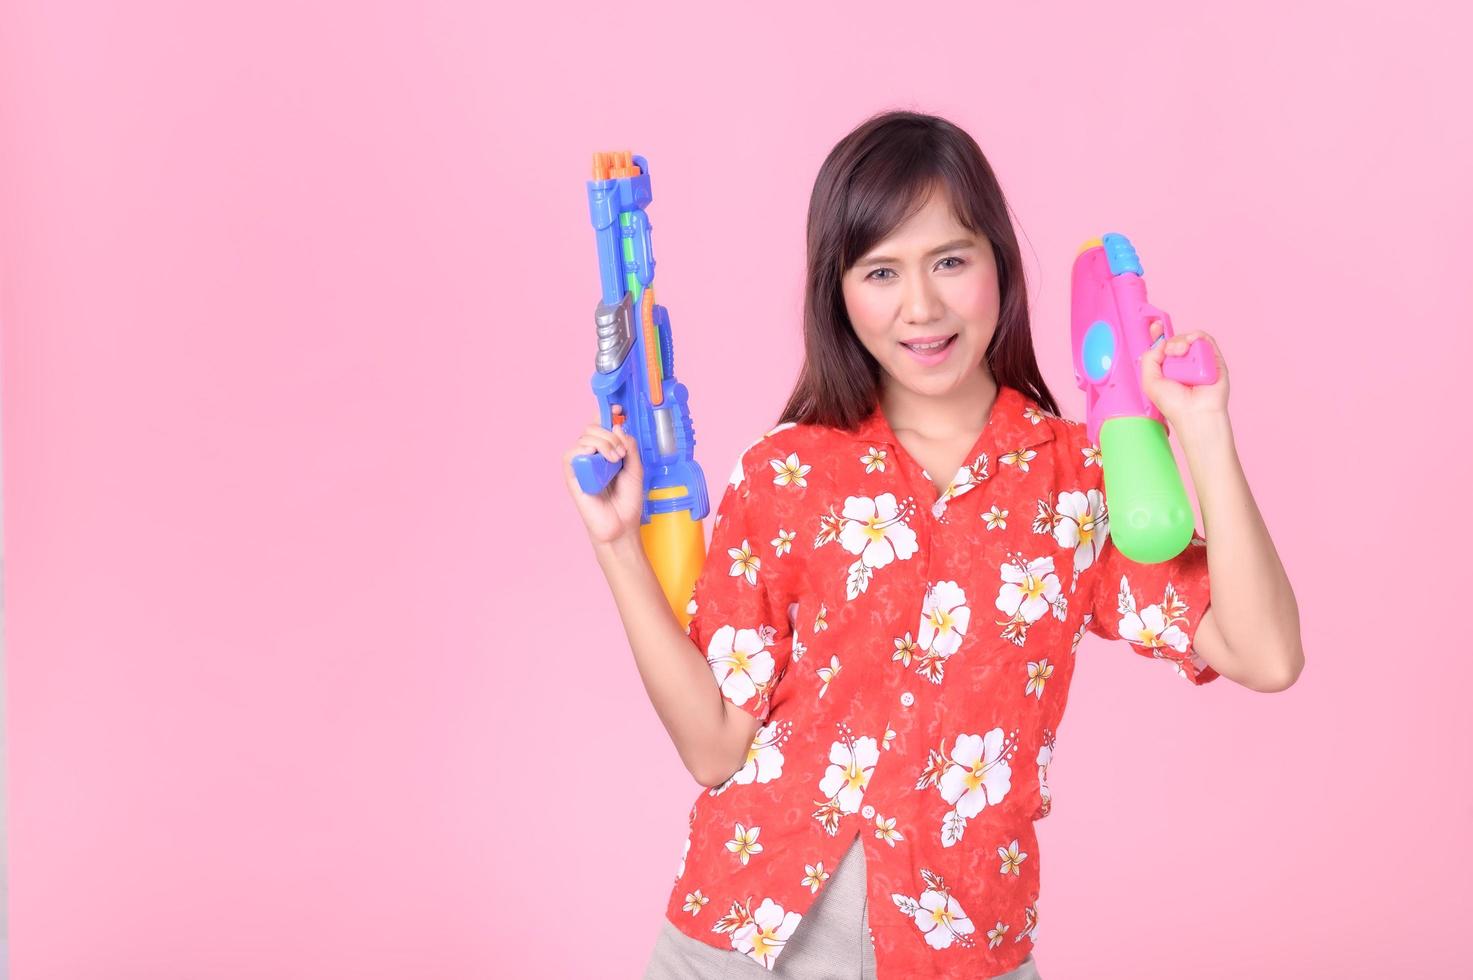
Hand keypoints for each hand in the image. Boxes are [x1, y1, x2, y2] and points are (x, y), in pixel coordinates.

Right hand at [561, 402, 646, 545]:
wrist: (621, 525)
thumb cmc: (627, 501)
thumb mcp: (635, 468)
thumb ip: (630, 446)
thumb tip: (618, 426)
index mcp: (605, 452)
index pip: (601, 425)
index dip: (607, 413)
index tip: (619, 408)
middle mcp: (591, 456)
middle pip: (592, 427)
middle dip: (610, 435)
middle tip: (622, 453)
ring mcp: (581, 464)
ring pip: (585, 437)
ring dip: (604, 443)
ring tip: (615, 461)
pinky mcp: (572, 475)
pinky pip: (572, 453)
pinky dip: (586, 450)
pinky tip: (599, 461)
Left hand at [1140, 321, 1230, 435]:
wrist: (1196, 412)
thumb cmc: (1174, 403)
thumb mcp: (1150, 381)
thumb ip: (1149, 358)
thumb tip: (1161, 343)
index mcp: (1168, 368)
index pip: (1162, 346)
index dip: (1158, 334)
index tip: (1155, 326)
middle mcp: (1183, 364)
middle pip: (1175, 340)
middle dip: (1169, 342)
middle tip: (1170, 353)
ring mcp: (1199, 360)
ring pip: (1189, 338)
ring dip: (1181, 342)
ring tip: (1181, 354)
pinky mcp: (1214, 359)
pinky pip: (1205, 340)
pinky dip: (1198, 337)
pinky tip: (1192, 344)